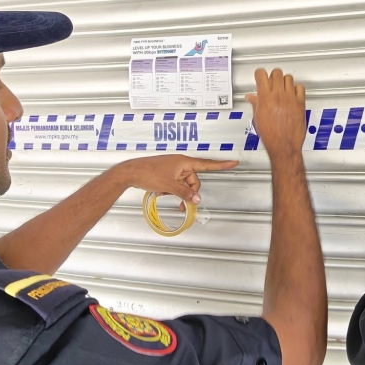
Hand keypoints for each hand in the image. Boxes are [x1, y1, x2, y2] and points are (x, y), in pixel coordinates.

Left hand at [117, 155, 237, 206]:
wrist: (130, 172)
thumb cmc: (148, 173)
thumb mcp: (168, 185)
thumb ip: (184, 193)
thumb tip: (196, 199)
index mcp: (184, 162)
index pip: (207, 164)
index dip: (221, 165)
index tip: (233, 162)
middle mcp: (180, 164)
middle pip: (193, 180)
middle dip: (188, 192)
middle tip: (182, 203)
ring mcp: (173, 168)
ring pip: (184, 184)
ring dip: (177, 192)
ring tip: (164, 194)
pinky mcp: (166, 173)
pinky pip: (175, 183)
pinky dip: (171, 190)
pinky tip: (160, 192)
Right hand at [245, 68, 306, 159]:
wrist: (284, 146)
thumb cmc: (271, 136)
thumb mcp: (258, 118)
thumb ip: (255, 104)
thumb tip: (251, 97)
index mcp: (265, 98)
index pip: (261, 74)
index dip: (260, 74)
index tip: (260, 76)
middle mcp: (278, 96)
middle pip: (276, 72)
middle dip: (273, 76)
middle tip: (272, 83)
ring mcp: (290, 98)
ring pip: (289, 77)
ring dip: (284, 81)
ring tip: (282, 89)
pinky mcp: (300, 103)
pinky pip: (300, 87)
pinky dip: (296, 88)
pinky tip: (292, 94)